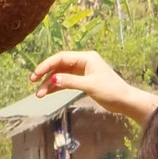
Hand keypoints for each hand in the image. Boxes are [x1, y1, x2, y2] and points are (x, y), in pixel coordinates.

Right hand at [31, 50, 157, 121]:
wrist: (124, 101)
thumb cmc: (111, 90)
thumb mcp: (89, 85)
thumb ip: (70, 81)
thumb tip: (53, 79)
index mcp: (86, 57)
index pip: (61, 58)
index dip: (47, 65)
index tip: (36, 74)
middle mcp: (83, 62)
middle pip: (59, 65)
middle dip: (46, 75)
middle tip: (33, 83)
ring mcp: (82, 72)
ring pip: (61, 75)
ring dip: (50, 84)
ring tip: (39, 94)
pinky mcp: (83, 81)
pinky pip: (66, 82)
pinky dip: (57, 87)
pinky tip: (47, 93)